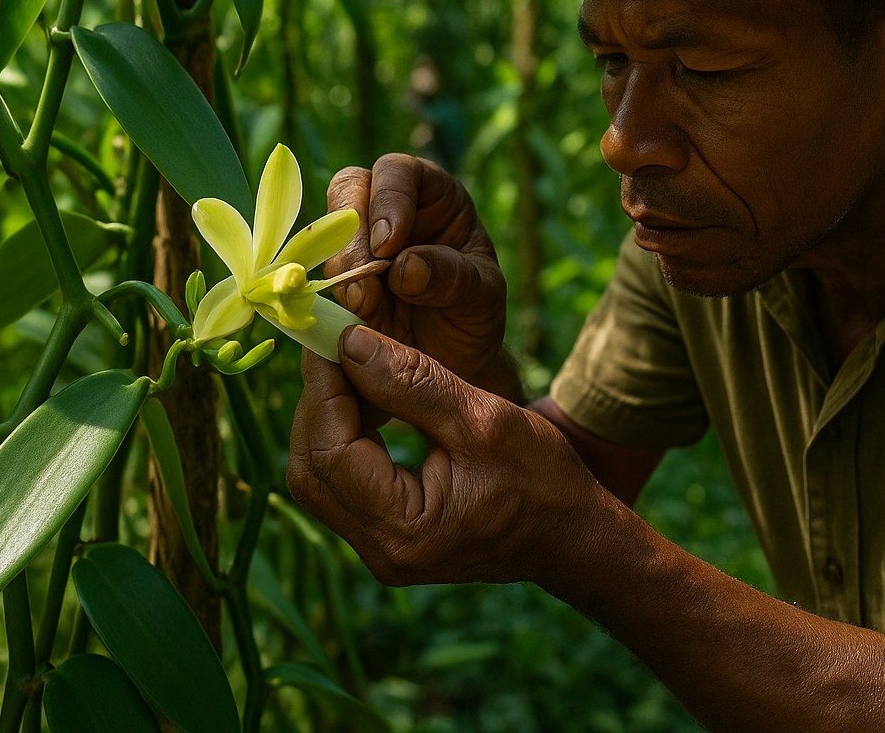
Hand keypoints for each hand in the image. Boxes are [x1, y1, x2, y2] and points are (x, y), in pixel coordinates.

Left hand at [287, 331, 608, 586]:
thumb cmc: (544, 480)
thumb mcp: (484, 419)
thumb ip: (414, 382)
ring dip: (326, 418)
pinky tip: (361, 398)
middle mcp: (380, 551)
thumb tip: (349, 341)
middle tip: (333, 344)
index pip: (331, 452)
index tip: (330, 333)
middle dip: (316, 402)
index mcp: (404, 530)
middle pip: (311, 469)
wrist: (574, 535)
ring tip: (346, 364)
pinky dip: (344, 437)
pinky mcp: (387, 537)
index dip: (322, 388)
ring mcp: (380, 549)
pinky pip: (343, 484)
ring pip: (319, 476)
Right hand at [326, 154, 506, 387]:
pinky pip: (313, 271)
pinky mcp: (337, 277)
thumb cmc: (474, 313)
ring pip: (326, 232)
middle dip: (353, 234)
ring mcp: (358, 242)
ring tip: (365, 306)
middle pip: (349, 189)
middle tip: (365, 277)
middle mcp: (390, 209)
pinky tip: (350, 316)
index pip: (399, 172)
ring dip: (340, 268)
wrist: (453, 360)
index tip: (389, 244)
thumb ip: (453, 277)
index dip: (388, 198)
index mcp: (433, 195)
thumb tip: (404, 267)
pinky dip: (327, 292)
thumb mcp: (483, 296)